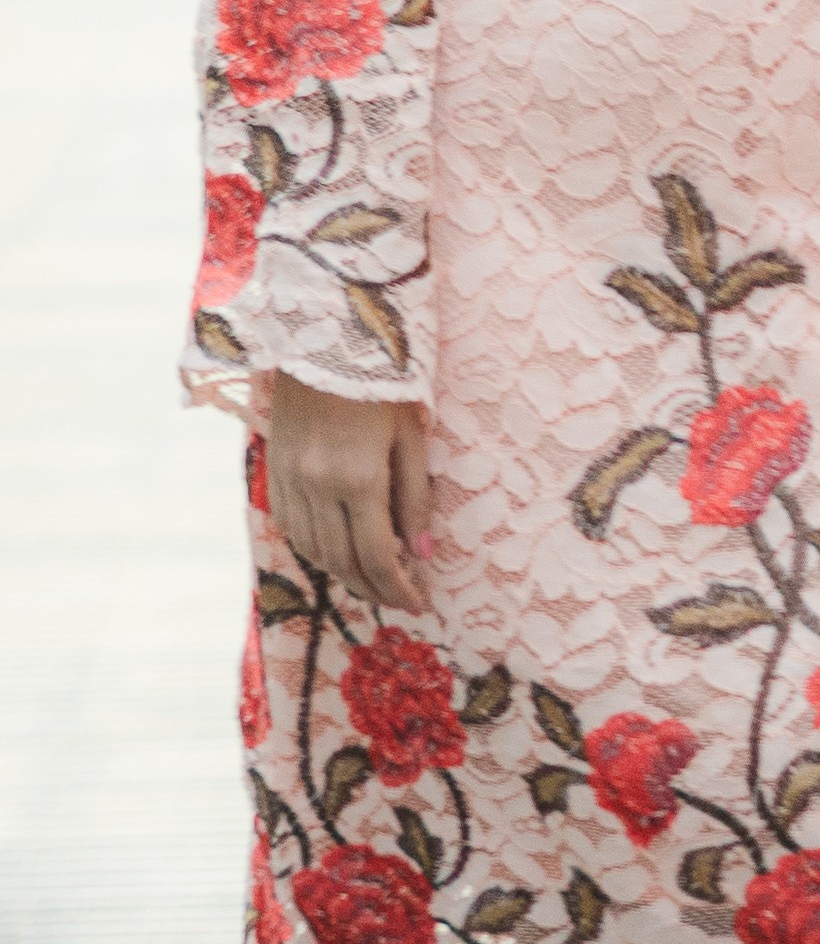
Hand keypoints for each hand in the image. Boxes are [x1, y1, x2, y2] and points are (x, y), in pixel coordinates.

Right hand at [265, 371, 433, 613]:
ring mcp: (290, 482)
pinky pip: (292, 528)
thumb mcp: (412, 434)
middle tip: (400, 601)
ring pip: (314, 551)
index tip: (420, 604)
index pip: (377, 555)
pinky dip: (316, 549)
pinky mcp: (274, 472)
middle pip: (343, 562)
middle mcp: (318, 487)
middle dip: (374, 589)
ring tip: (374, 583)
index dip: (399, 588)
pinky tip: (338, 552)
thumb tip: (422, 554)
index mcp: (358, 478)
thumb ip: (416, 496)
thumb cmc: (382, 380)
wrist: (323, 339)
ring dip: (345, 574)